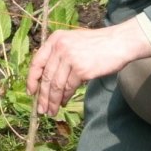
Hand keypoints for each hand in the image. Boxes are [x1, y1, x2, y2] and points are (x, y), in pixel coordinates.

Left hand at [26, 19, 150, 114]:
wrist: (119, 43)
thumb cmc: (98, 45)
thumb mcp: (73, 42)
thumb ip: (59, 55)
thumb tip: (46, 79)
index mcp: (55, 39)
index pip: (37, 62)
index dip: (32, 80)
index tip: (31, 92)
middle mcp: (60, 47)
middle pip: (46, 77)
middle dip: (42, 96)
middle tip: (41, 109)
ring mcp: (70, 58)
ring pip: (55, 85)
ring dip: (52, 101)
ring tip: (51, 111)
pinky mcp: (81, 69)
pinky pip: (68, 87)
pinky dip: (64, 97)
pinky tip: (63, 102)